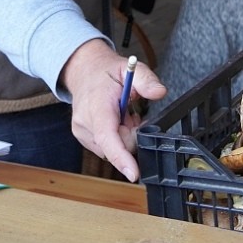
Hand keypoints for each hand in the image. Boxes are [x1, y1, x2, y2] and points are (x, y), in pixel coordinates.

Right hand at [61, 39, 165, 181]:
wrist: (83, 71)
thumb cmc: (106, 72)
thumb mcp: (130, 68)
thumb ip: (146, 80)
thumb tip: (160, 92)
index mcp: (96, 105)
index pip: (107, 137)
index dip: (121, 158)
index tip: (133, 174)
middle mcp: (85, 122)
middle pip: (118, 145)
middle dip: (133, 134)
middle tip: (133, 114)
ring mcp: (82, 132)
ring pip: (114, 148)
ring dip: (125, 135)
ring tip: (122, 114)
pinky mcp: (83, 138)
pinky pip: (108, 147)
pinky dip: (118, 136)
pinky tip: (117, 120)